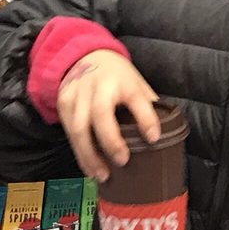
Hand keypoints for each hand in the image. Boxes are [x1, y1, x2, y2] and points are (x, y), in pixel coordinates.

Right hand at [56, 50, 159, 181]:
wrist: (84, 54)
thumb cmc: (117, 75)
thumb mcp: (136, 82)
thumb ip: (147, 105)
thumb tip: (165, 134)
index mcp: (123, 79)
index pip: (136, 98)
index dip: (146, 118)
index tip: (153, 138)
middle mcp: (98, 85)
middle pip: (100, 114)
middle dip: (111, 140)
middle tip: (122, 161)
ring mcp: (77, 94)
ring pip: (79, 128)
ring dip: (90, 155)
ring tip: (102, 175)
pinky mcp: (63, 103)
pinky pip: (69, 132)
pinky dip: (79, 153)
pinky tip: (89, 167)